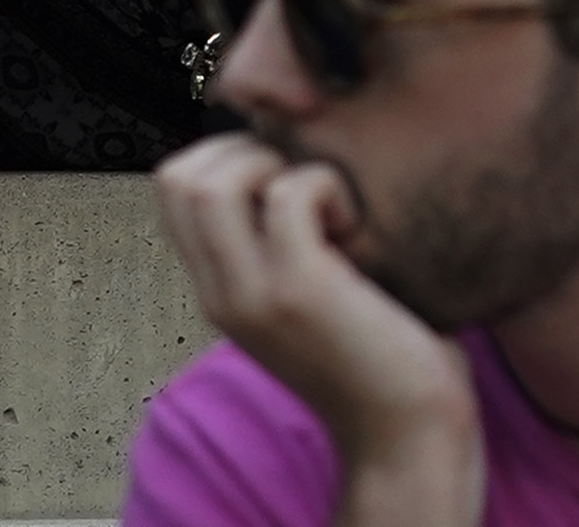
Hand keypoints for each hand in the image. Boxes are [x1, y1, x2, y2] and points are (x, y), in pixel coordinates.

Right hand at [156, 133, 482, 518]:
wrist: (406, 430)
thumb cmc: (375, 353)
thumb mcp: (300, 296)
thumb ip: (274, 247)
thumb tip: (282, 164)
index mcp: (218, 292)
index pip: (171, 192)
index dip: (221, 155)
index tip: (281, 172)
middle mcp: (221, 294)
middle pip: (174, 178)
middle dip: (236, 148)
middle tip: (295, 179)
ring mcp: (254, 293)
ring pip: (210, 181)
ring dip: (272, 162)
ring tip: (317, 199)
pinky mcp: (300, 290)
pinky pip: (288, 193)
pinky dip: (325, 183)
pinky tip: (354, 225)